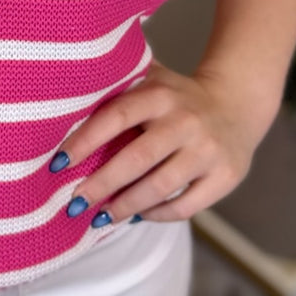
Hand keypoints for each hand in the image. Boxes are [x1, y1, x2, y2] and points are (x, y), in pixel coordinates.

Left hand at [53, 58, 274, 223]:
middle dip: (100, 184)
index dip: (85, 140)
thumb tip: (62, 98)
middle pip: (136, 159)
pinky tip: (138, 216)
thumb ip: (117, 85)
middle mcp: (185, 120)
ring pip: (159, 186)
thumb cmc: (176, 96)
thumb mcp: (152, 79)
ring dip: (125, 205)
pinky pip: (185, 206)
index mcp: (161, 94)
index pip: (116, 116)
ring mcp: (208, 150)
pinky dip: (157, 215)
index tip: (59, 163)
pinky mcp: (226, 176)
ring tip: (101, 217)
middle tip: (75, 204)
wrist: (236, 104)